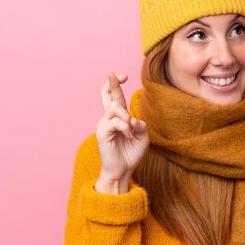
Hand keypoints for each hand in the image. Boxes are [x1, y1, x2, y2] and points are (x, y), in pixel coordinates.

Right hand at [95, 73, 148, 193]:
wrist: (122, 171)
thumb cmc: (131, 154)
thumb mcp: (142, 137)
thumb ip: (141, 125)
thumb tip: (134, 119)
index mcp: (119, 117)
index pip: (114, 97)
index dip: (116, 84)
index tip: (123, 76)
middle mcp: (109, 118)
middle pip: (108, 95)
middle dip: (113, 83)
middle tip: (115, 74)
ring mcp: (103, 124)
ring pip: (115, 108)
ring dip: (127, 117)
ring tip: (131, 131)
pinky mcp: (101, 132)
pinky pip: (116, 122)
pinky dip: (125, 128)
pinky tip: (128, 136)